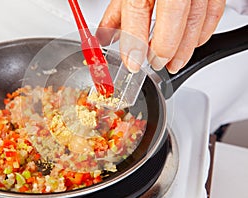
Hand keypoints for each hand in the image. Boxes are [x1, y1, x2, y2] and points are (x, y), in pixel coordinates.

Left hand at [96, 0, 225, 73]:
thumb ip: (117, 12)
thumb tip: (105, 35)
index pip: (139, 14)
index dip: (135, 44)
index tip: (133, 63)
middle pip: (173, 23)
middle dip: (163, 51)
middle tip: (155, 64)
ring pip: (196, 23)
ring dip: (184, 50)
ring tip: (172, 63)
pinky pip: (213, 14)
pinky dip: (202, 34)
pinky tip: (192, 44)